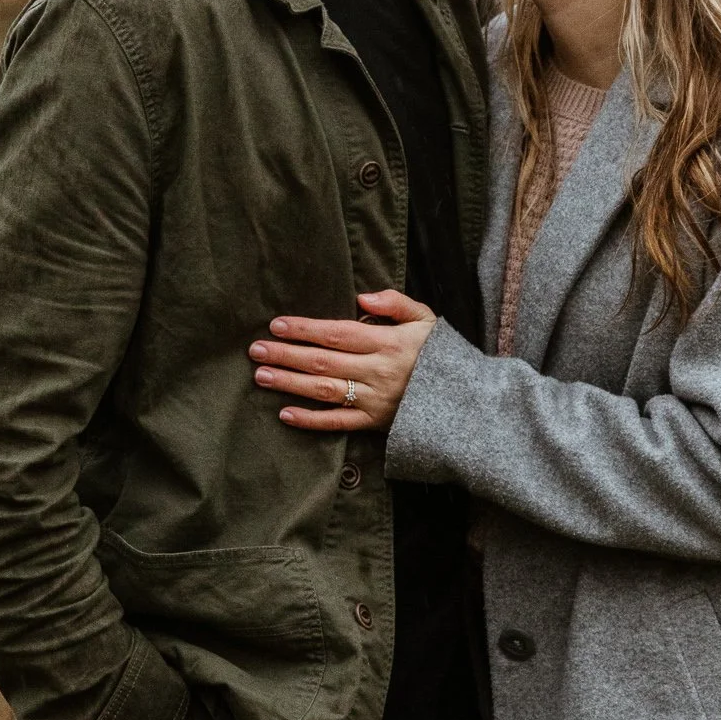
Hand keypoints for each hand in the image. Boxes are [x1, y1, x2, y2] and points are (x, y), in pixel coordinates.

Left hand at [249, 290, 435, 431]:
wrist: (464, 399)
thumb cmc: (439, 353)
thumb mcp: (425, 319)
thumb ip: (395, 303)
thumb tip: (362, 296)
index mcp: (387, 343)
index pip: (337, 333)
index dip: (305, 329)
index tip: (277, 325)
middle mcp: (377, 371)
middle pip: (323, 362)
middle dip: (286, 355)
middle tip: (256, 350)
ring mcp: (374, 399)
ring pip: (325, 391)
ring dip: (290, 383)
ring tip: (261, 376)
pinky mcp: (375, 423)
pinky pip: (339, 423)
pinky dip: (311, 420)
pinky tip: (285, 414)